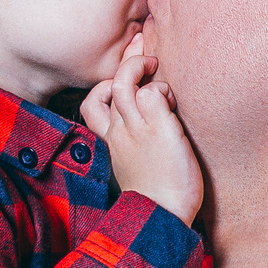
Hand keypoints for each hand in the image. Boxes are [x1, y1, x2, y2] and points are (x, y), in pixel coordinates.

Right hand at [84, 54, 202, 225]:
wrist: (162, 215)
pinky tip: (172, 103)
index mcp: (111, 140)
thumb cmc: (157, 194)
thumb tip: (153, 121)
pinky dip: (162, 90)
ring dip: (140, 66)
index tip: (126, 79)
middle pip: (110, 84)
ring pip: (125, 81)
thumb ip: (136, 142)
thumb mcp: (137, 166)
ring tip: (156, 66)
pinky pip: (152, 93)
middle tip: (145, 51)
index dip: (106, 86)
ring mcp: (136, 128)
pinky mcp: (158, 128)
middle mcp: (119, 131)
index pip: (94, 104)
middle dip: (127, 61)